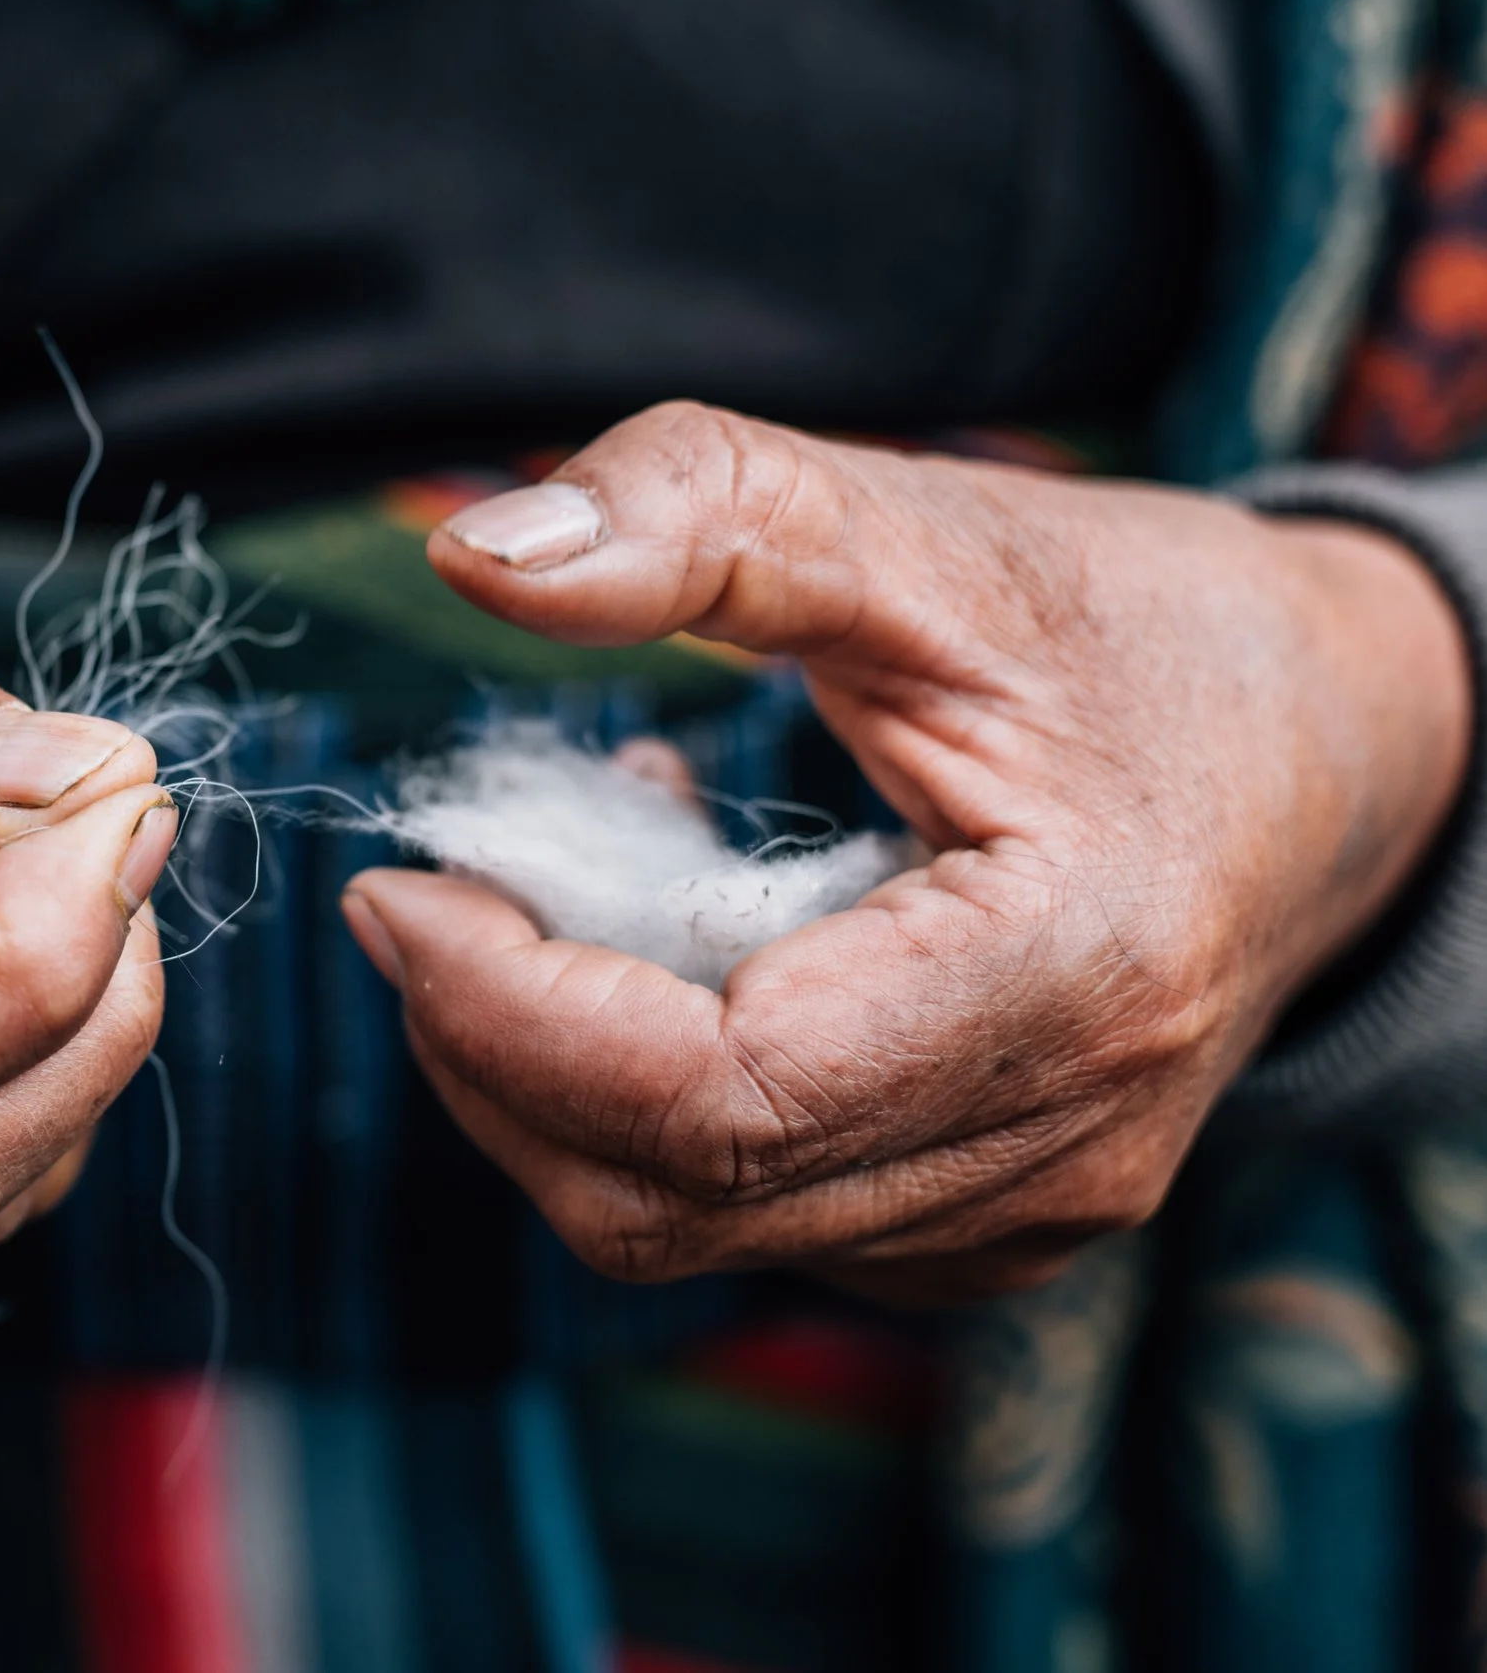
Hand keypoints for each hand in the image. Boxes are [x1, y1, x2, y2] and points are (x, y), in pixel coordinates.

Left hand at [342, 403, 1472, 1300]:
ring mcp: (1033, 1209)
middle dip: (498, 1052)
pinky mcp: (988, 1217)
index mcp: (1068, 974)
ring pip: (692, 1224)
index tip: (399, 886)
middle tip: (435, 890)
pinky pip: (754, 1210)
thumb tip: (472, 556)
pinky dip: (646, 1099)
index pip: (720, 1098)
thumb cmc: (1139, 625)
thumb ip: (701, 513)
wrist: (1339, 743)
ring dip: (563, 1072)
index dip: (513, 1011)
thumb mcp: (925, 523)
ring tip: (573, 882)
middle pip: (671, 1197)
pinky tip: (672, 942)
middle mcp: (1062, 1143)